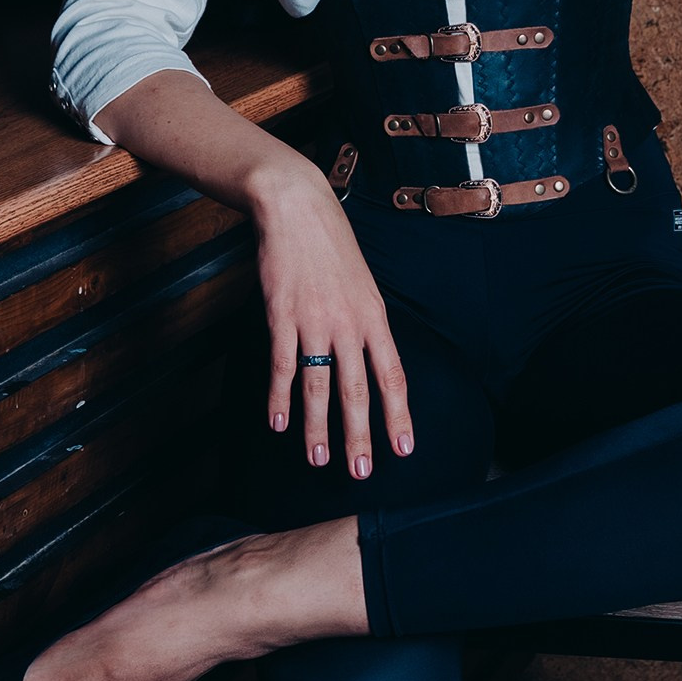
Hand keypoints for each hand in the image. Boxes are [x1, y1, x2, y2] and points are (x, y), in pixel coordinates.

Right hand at [253, 170, 414, 477]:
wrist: (298, 208)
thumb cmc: (332, 246)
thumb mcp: (363, 284)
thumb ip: (366, 325)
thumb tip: (371, 364)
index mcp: (374, 316)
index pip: (392, 375)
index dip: (398, 415)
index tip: (404, 449)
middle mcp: (349, 323)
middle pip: (357, 390)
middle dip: (360, 435)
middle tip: (361, 472)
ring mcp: (314, 320)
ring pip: (319, 385)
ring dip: (318, 427)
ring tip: (319, 460)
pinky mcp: (282, 315)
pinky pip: (282, 365)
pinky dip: (279, 398)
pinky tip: (277, 423)